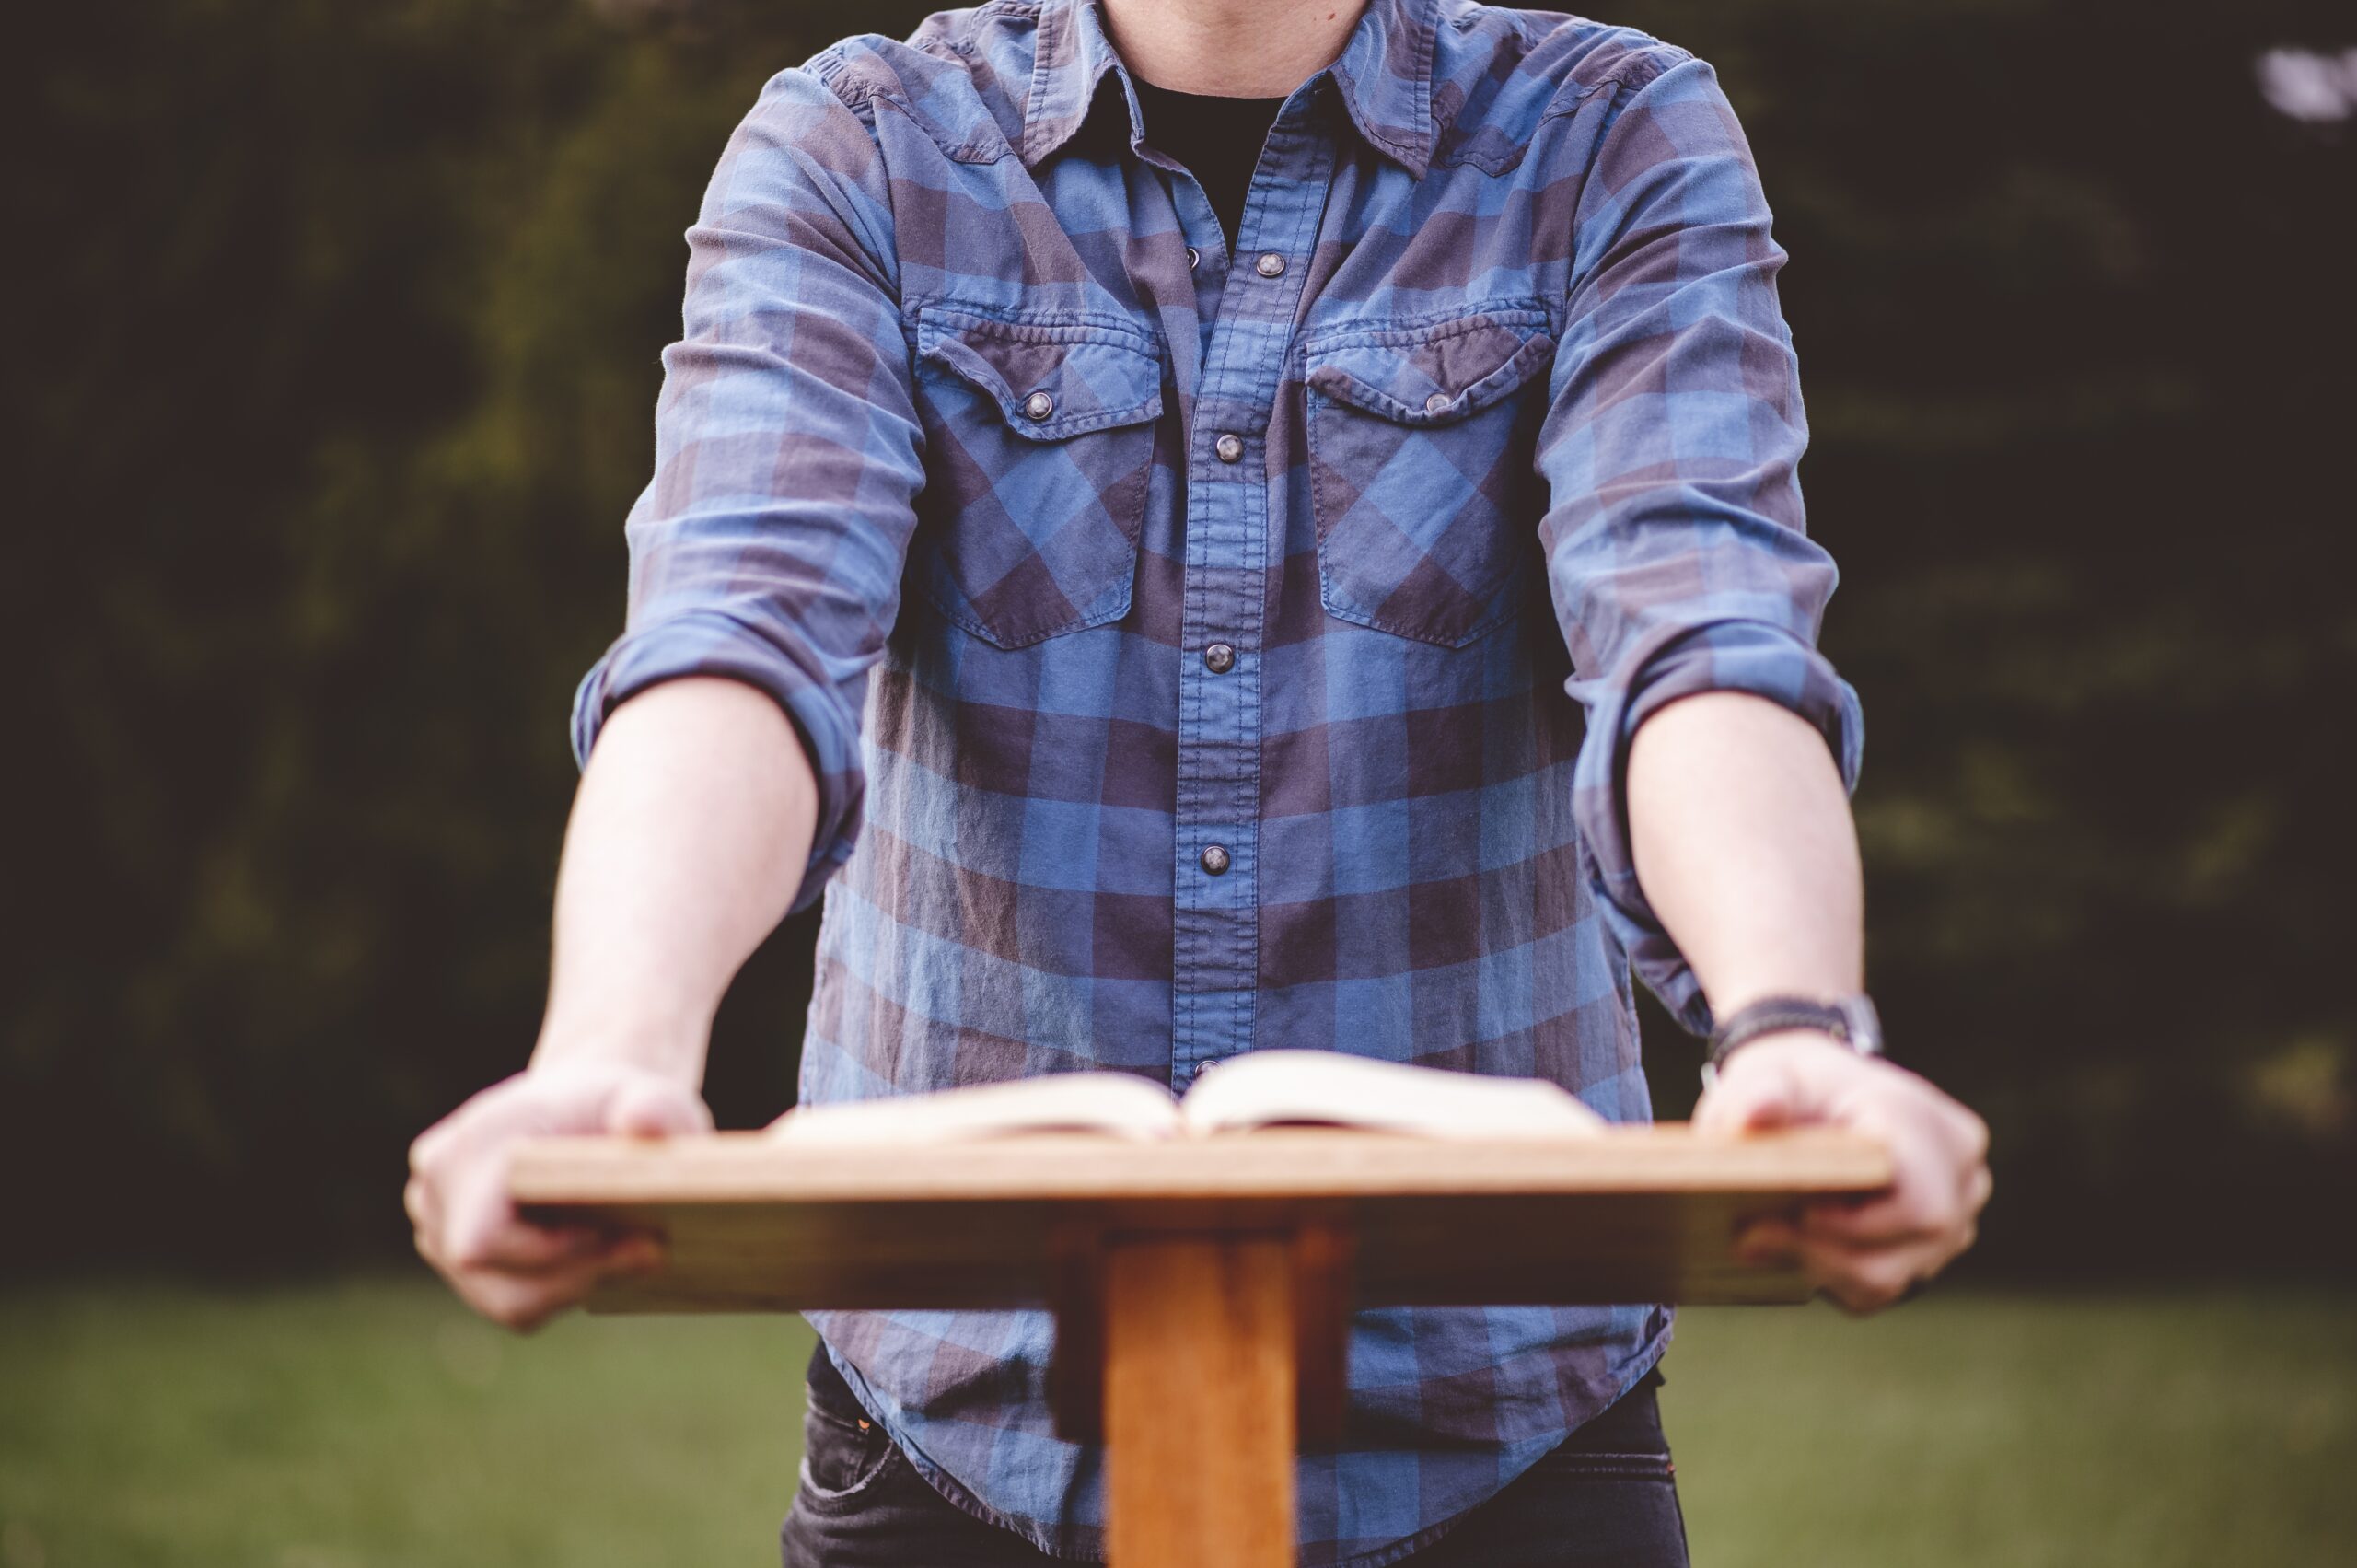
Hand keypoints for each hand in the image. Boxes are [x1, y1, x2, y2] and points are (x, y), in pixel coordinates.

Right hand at [407, 1062, 711, 1329]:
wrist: (580, 1108)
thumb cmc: (616, 1105)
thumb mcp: (650, 1097)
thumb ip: (656, 1107)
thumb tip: (643, 1120)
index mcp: (476, 1141)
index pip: (485, 1238)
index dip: (559, 1254)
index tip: (639, 1238)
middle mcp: (439, 1185)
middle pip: (497, 1278)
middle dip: (579, 1275)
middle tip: (652, 1252)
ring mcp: (435, 1224)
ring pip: (506, 1299)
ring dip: (574, 1286)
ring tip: (632, 1253)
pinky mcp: (451, 1253)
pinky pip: (508, 1299)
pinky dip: (559, 1289)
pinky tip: (600, 1258)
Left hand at [1694, 1032, 1990, 1312]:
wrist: (1817, 1096)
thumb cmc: (1795, 1084)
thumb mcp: (1769, 1073)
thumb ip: (1760, 1090)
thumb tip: (1756, 1112)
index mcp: (1926, 1124)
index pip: (1919, 1205)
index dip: (1853, 1225)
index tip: (1791, 1213)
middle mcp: (1958, 1173)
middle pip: (1904, 1251)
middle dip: (1823, 1250)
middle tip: (1752, 1234)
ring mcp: (1954, 1216)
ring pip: (1890, 1277)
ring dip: (1819, 1266)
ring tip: (1764, 1235)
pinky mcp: (1930, 1249)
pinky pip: (1881, 1288)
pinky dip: (1830, 1275)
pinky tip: (1796, 1243)